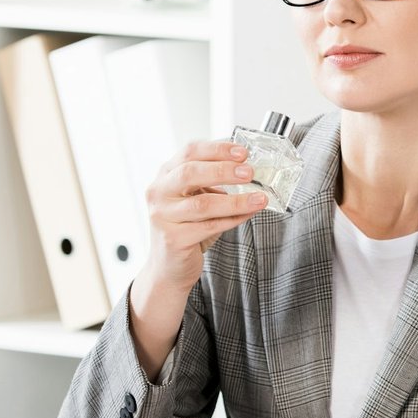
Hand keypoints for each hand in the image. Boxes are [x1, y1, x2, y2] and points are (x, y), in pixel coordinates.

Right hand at [141, 139, 268, 293]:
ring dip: (236, 200)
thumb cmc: (187, 227)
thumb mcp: (196, 198)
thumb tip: (249, 171)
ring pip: (203, 204)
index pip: (189, 152)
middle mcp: (159, 193)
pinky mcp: (173, 239)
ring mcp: (162, 216)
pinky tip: (248, 214)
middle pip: (190, 173)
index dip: (217, 149)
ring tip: (259, 198)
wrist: (168, 267)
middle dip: (223, 170)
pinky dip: (233, 219)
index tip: (243, 152)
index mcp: (165, 175)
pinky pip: (209, 227)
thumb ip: (214, 183)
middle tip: (249, 172)